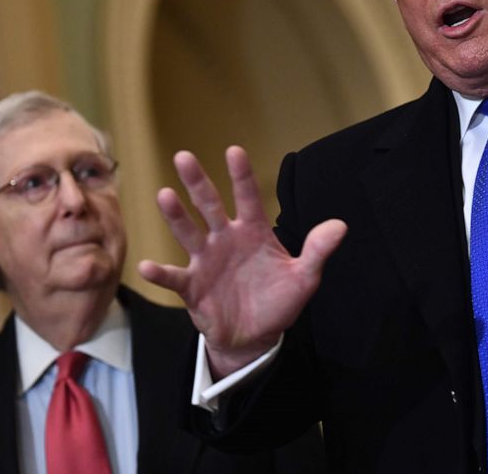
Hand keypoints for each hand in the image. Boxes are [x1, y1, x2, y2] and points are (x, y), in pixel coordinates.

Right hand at [139, 146, 346, 377]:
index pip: (248, 198)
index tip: (234, 151)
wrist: (256, 337)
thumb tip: (340, 225)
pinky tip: (147, 266)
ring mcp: (206, 261)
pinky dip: (160, 272)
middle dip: (197, 182)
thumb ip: (317, 250)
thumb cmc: (278, 300)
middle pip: (209, 205)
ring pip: (188, 233)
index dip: (241, 175)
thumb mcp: (304, 277)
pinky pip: (174, 277)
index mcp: (253, 232)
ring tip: (164, 195)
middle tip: (184, 156)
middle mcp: (225, 239)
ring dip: (176, 215)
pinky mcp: (192, 287)